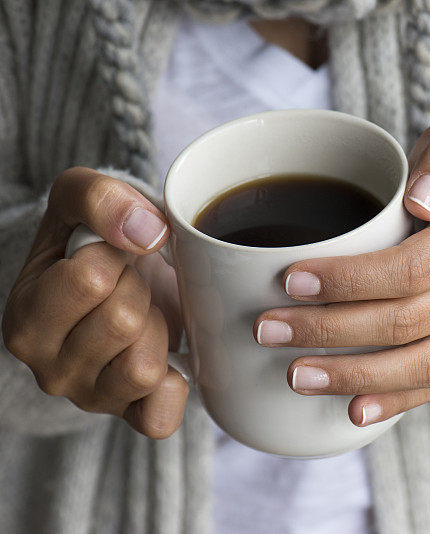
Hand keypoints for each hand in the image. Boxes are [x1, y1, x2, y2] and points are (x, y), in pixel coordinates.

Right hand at [1, 167, 187, 438]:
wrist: (115, 280)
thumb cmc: (93, 243)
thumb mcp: (79, 199)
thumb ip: (99, 198)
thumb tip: (147, 232)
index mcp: (25, 318)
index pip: (90, 279)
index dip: (117, 255)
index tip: (110, 256)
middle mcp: (49, 369)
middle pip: (123, 322)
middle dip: (139, 291)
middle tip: (129, 286)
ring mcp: (90, 398)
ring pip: (143, 367)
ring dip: (157, 331)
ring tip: (142, 317)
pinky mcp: (129, 416)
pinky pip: (159, 417)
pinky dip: (174, 385)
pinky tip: (165, 357)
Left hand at [253, 122, 429, 425]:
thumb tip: (422, 200)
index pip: (407, 268)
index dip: (346, 281)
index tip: (289, 281)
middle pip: (403, 321)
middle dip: (328, 330)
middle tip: (268, 330)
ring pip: (419, 365)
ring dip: (352, 375)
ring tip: (296, 375)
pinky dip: (393, 401)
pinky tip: (352, 410)